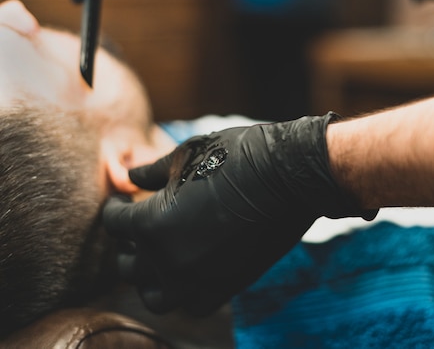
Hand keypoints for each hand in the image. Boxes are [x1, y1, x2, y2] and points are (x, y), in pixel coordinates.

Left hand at [102, 113, 374, 314]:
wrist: (292, 176)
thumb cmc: (239, 156)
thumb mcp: (189, 154)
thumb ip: (151, 172)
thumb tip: (129, 177)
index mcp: (153, 224)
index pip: (114, 224)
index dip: (115, 208)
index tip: (124, 199)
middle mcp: (170, 260)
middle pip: (128, 264)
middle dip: (129, 242)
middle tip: (140, 225)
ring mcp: (199, 279)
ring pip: (155, 296)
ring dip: (151, 277)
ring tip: (159, 256)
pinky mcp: (228, 286)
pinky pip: (192, 305)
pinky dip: (184, 292)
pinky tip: (190, 269)